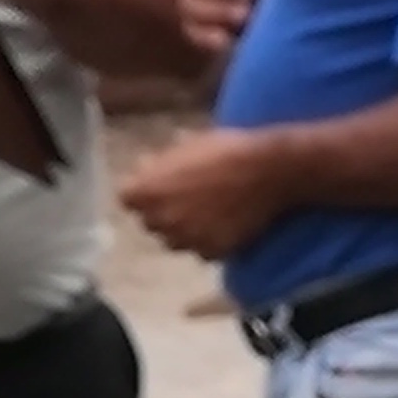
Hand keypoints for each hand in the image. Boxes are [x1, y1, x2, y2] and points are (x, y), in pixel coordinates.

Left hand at [117, 126, 300, 257]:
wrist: (269, 170)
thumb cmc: (227, 150)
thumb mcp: (187, 145)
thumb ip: (160, 163)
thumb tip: (145, 167)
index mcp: (148, 190)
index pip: (127, 199)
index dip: (143, 192)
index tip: (157, 186)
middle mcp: (161, 220)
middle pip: (150, 222)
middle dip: (162, 212)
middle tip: (186, 198)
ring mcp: (186, 239)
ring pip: (174, 240)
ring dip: (183, 229)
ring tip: (207, 213)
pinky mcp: (211, 253)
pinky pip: (201, 250)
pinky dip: (208, 241)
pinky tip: (224, 224)